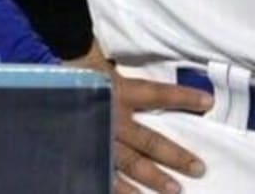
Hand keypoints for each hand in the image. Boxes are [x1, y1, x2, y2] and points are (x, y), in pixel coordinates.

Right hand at [66, 41, 214, 193]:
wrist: (46, 90)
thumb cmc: (82, 78)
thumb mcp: (108, 72)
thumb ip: (132, 81)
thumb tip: (165, 78)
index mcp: (120, 93)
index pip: (158, 94)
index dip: (184, 98)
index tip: (208, 103)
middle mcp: (111, 118)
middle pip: (148, 140)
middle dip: (174, 156)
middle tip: (199, 168)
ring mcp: (97, 139)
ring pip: (129, 164)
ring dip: (152, 178)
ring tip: (174, 190)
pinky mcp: (84, 154)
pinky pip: (102, 176)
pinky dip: (119, 189)